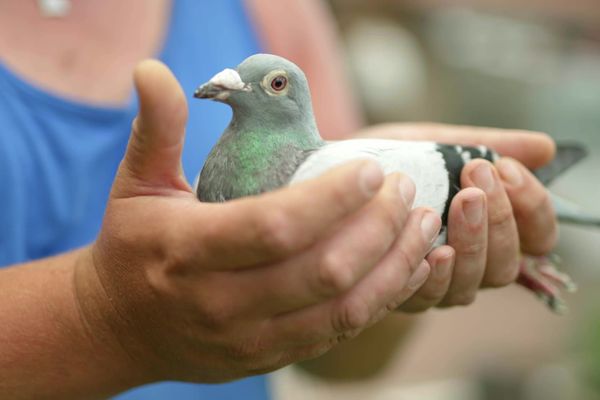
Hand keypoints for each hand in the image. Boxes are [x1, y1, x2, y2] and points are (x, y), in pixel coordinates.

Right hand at [73, 61, 441, 385]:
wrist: (121, 328)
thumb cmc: (133, 247)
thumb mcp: (134, 184)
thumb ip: (155, 129)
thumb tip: (152, 70)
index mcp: (187, 250)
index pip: (275, 226)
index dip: (333, 198)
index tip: (372, 168)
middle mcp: (220, 302)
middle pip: (321, 270)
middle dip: (378, 227)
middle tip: (406, 190)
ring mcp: (247, 339)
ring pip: (340, 309)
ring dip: (394, 265)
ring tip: (424, 225)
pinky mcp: (268, 357)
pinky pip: (337, 333)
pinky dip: (383, 299)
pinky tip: (410, 267)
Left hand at [357, 123, 556, 310]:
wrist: (333, 176)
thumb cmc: (392, 160)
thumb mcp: (437, 144)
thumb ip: (486, 145)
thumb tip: (545, 148)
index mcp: (489, 226)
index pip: (537, 235)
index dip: (533, 206)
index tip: (506, 168)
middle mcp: (470, 261)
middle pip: (508, 264)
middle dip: (501, 219)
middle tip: (476, 179)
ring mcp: (438, 282)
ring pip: (476, 283)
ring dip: (474, 241)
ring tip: (458, 201)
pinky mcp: (403, 294)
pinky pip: (431, 296)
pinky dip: (438, 274)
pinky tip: (435, 250)